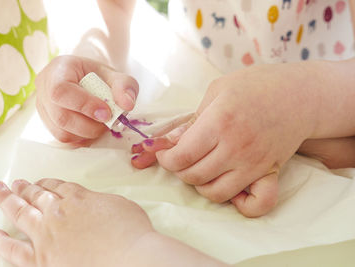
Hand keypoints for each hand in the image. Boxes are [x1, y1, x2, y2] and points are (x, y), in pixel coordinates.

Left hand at [0, 179, 153, 266]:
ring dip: (7, 200)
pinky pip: (14, 249)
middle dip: (24, 187)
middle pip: (36, 195)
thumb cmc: (132, 233)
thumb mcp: (120, 205)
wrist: (130, 257)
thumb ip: (99, 201)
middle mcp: (58, 212)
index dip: (47, 183)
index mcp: (78, 198)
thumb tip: (93, 202)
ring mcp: (47, 235)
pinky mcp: (42, 258)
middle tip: (15, 182)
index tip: (41, 182)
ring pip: (20, 213)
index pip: (57, 186)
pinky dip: (2, 241)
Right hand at [35, 55, 138, 145]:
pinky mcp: (47, 123)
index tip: (106, 113)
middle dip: (89, 125)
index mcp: (58, 70)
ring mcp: (43, 108)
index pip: (61, 91)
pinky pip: (63, 139)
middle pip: (61, 116)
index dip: (84, 105)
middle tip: (108, 121)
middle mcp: (44, 88)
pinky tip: (91, 128)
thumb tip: (127, 105)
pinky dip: (81, 138)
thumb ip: (124, 86)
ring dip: (87, 134)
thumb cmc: (98, 76)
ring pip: (61, 132)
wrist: (86, 80)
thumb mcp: (114, 74)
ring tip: (100, 124)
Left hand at [132, 63, 317, 216]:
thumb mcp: (218, 90)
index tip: (164, 153)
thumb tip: (170, 142)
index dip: (165, 159)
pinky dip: (240, 205)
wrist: (300, 94)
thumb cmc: (256, 86)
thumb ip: (192, 118)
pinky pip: (256, 204)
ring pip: (216, 193)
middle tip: (180, 159)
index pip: (182, 156)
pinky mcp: (270, 173)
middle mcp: (236, 148)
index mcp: (219, 122)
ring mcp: (254, 164)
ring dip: (201, 186)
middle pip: (194, 176)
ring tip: (200, 170)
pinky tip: (231, 189)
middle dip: (179, 171)